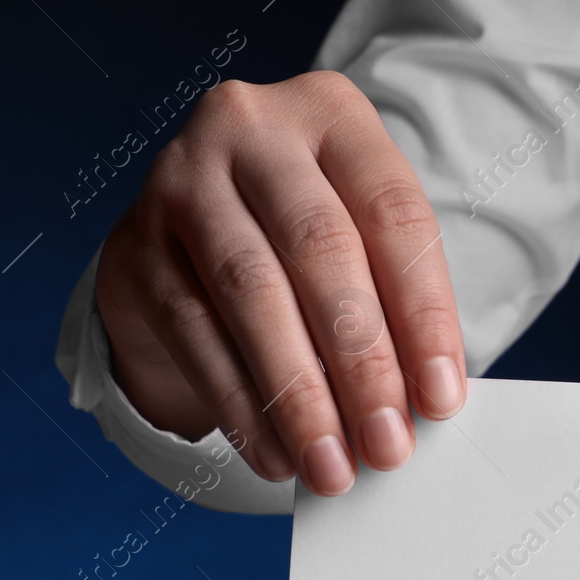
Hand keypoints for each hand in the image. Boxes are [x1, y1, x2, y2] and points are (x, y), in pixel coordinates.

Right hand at [96, 71, 466, 495]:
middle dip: (361, 362)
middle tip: (387, 447)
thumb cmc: (292, 239)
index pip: (392, 213)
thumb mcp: (352, 238)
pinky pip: (195, 336)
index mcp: (330, 113)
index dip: (424, 314)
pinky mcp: (138, 247)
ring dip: (298, 396)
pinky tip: (274, 454)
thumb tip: (421, 405)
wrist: (178, 231)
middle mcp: (250, 130)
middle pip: (320, 250)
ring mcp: (183, 183)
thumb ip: (386, 300)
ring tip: (330, 466)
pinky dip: (241, 405)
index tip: (441, 401)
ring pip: (252, 295)